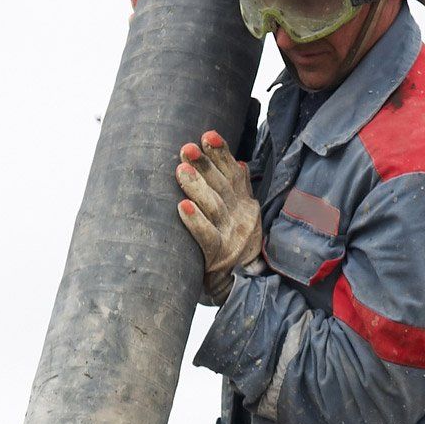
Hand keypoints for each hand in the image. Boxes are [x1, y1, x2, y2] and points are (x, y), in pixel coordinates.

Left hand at [175, 130, 262, 302]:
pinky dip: (194, 222)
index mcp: (244, 204)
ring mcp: (230, 237)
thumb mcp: (244, 217)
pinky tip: (182, 208)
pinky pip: (205, 237)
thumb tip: (238, 162)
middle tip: (185, 148)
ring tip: (180, 170)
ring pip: (214, 208)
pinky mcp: (218, 257)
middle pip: (221, 186)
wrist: (242, 288)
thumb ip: (240, 191)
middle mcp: (240, 217)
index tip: (207, 135)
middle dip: (204, 165)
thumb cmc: (234, 247)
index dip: (220, 153)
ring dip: (197, 187)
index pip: (233, 172)